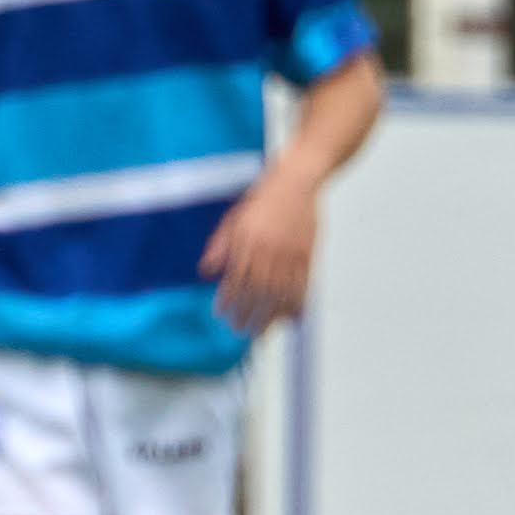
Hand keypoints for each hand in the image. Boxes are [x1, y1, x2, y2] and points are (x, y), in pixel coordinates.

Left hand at [202, 168, 321, 330]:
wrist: (297, 182)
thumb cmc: (263, 198)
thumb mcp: (234, 218)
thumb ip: (220, 245)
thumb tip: (206, 272)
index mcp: (247, 240)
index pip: (235, 277)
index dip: (228, 298)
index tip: (221, 314)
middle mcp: (269, 249)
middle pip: (258, 290)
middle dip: (248, 313)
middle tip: (240, 331)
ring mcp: (290, 254)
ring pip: (280, 292)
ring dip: (271, 315)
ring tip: (263, 331)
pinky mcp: (308, 255)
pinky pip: (302, 285)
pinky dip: (296, 304)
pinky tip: (290, 317)